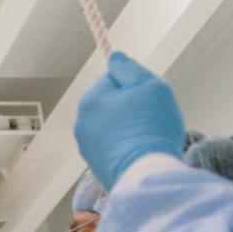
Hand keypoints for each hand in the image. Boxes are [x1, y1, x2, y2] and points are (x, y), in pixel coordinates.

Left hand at [75, 51, 184, 189]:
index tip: (147, 97)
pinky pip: (114, 145)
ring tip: (146, 136)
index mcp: (90, 99)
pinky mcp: (95, 164)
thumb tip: (114, 58)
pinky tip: (139, 151)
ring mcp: (86, 146)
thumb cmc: (149, 125)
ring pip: (113, 125)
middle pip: (112, 103)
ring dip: (129, 126)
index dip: (135, 84)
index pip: (113, 78)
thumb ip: (129, 68)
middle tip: (150, 117)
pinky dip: (126, 145)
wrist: (144, 173)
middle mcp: (82, 122)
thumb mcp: (148, 85)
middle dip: (131, 106)